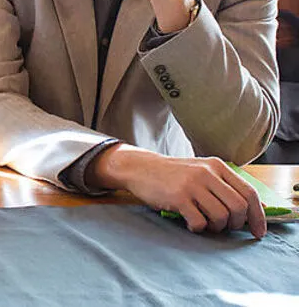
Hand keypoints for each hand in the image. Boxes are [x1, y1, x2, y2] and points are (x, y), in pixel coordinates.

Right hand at [88, 144, 265, 238]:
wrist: (140, 168)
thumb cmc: (173, 174)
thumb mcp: (202, 171)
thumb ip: (226, 185)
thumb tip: (257, 207)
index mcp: (217, 166)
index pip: (249, 193)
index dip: (258, 216)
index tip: (258, 231)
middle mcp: (207, 173)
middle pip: (239, 207)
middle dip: (236, 224)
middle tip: (225, 227)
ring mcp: (192, 184)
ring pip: (221, 216)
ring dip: (216, 227)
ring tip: (206, 224)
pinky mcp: (178, 197)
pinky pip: (200, 222)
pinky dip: (198, 228)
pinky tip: (190, 223)